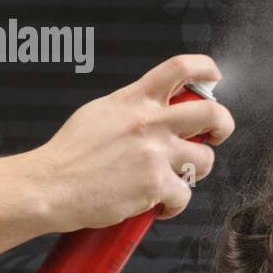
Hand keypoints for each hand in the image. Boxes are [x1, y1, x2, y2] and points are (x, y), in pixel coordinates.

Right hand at [29, 54, 234, 233]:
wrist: (49, 185)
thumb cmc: (67, 156)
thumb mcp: (98, 113)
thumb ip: (129, 108)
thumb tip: (151, 110)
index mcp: (133, 99)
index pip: (179, 67)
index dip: (206, 68)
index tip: (214, 78)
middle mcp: (148, 121)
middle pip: (211, 113)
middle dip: (223, 126)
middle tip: (215, 135)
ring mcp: (154, 152)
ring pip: (205, 160)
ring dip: (195, 172)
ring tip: (173, 179)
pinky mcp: (155, 183)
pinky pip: (185, 195)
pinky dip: (174, 205)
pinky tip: (158, 205)